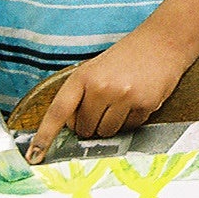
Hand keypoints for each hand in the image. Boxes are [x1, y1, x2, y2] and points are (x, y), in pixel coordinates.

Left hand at [26, 33, 190, 161]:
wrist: (163, 42)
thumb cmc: (127, 57)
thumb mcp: (96, 69)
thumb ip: (81, 95)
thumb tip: (71, 128)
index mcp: (83, 76)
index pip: (58, 111)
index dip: (44, 136)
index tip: (35, 155)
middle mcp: (102, 87)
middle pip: (84, 129)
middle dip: (91, 125)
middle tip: (104, 107)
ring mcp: (124, 96)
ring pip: (106, 133)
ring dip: (111, 125)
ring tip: (122, 102)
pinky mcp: (145, 104)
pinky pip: (130, 128)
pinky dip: (131, 120)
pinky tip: (137, 101)